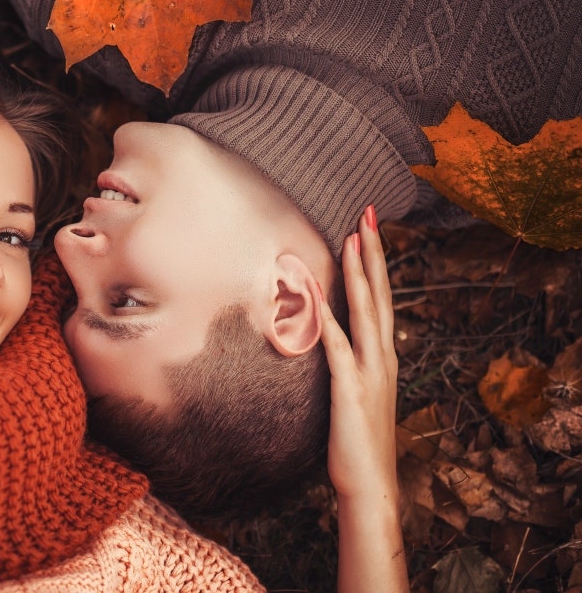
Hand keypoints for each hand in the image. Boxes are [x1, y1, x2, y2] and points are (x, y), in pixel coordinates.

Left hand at [321, 209, 398, 499]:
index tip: (368, 229)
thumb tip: (334, 343)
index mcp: (383, 357)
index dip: (375, 264)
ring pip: (365, 312)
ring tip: (353, 236)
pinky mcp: (349, 388)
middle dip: (373, 253)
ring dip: (359, 273)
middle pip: (379, 295)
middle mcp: (381, 358)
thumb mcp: (356, 396)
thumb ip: (349, 368)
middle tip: (368, 214)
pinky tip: (315, 294)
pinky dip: (325, 316)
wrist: (369, 484)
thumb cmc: (357, 443)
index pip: (381, 300)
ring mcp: (368, 372)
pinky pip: (336, 345)